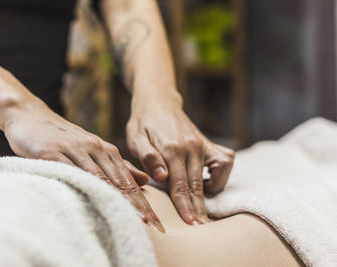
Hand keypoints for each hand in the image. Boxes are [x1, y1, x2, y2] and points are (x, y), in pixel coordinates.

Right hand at [3, 102, 163, 231]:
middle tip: (152, 223)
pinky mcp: (52, 151)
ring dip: (117, 197)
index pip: (128, 180)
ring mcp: (74, 149)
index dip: (142, 201)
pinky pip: (71, 170)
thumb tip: (144, 181)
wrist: (30, 115)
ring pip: (100, 177)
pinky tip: (95, 198)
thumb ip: (116, 164)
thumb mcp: (92, 148)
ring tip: (132, 217)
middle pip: (119, 180)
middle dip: (137, 204)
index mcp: (105, 150)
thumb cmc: (63, 137)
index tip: (156, 221)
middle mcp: (94, 148)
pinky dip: (85, 184)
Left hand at [126, 96, 234, 224]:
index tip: (190, 225)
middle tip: (200, 228)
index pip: (179, 185)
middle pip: (197, 185)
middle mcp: (191, 146)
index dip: (184, 207)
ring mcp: (203, 143)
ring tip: (200, 205)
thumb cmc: (143, 123)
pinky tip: (207, 182)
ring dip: (209, 194)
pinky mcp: (209, 142)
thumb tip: (161, 177)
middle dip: (198, 209)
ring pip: (215, 175)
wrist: (158, 102)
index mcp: (171, 148)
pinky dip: (220, 175)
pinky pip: (225, 161)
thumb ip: (147, 157)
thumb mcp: (135, 137)